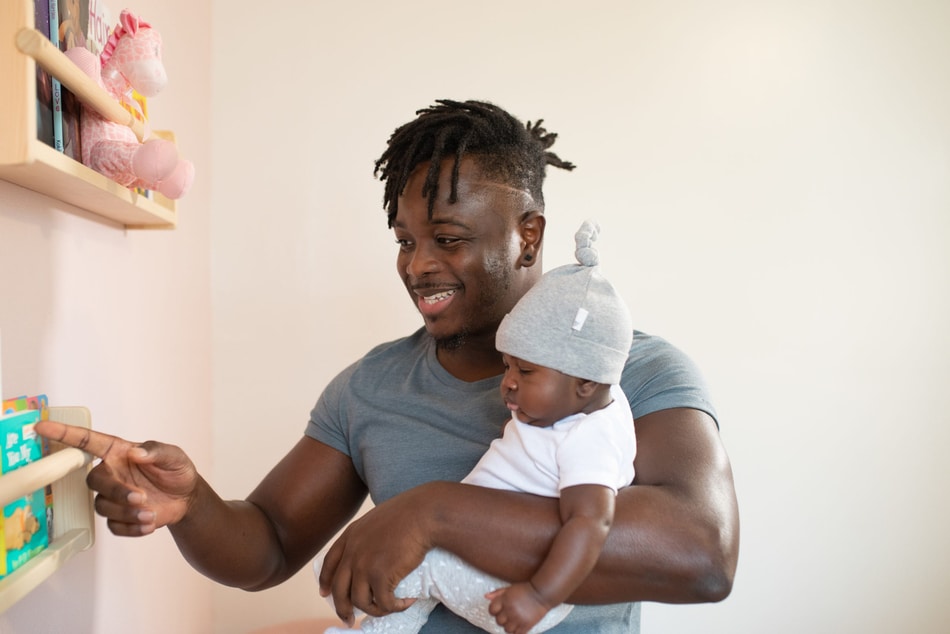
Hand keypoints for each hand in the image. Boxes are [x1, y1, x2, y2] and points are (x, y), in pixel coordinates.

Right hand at [35, 421, 197, 536]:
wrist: (187, 498)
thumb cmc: (176, 471)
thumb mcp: (174, 456)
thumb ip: (156, 451)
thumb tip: (136, 452)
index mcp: (118, 453)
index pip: (87, 441)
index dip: (64, 433)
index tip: (42, 426)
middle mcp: (111, 473)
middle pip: (95, 481)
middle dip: (116, 491)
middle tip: (141, 497)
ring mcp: (113, 496)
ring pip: (104, 506)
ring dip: (127, 512)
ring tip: (151, 512)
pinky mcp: (119, 517)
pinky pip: (114, 526)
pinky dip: (132, 527)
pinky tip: (150, 523)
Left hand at [318, 483, 437, 624]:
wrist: (422, 514)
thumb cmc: (408, 512)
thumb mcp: (378, 518)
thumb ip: (369, 534)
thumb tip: (373, 550)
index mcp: (351, 536)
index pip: (329, 563)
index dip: (326, 581)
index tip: (325, 594)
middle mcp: (352, 552)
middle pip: (339, 590)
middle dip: (342, 608)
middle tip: (349, 619)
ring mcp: (364, 565)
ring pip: (359, 601)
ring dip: (373, 610)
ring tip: (388, 608)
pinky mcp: (380, 576)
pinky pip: (383, 603)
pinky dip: (395, 607)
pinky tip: (406, 602)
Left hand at [486, 582, 550, 633]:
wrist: (542, 592)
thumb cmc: (525, 589)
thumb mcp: (509, 588)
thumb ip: (497, 593)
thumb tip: (486, 597)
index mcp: (504, 600)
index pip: (491, 610)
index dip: (494, 610)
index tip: (498, 610)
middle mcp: (510, 610)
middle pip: (498, 621)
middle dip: (502, 618)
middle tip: (508, 615)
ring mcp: (518, 618)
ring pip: (506, 629)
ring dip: (509, 626)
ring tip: (514, 620)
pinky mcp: (526, 625)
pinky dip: (516, 631)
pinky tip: (519, 625)